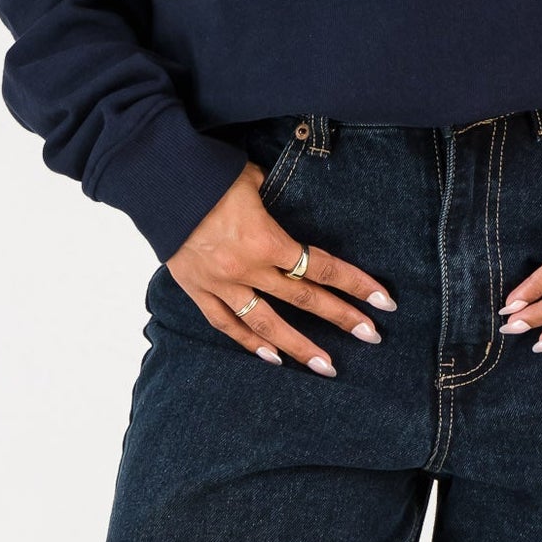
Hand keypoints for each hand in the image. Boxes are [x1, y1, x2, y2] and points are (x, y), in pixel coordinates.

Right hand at [167, 160, 397, 375]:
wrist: (158, 182)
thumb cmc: (209, 174)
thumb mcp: (252, 179)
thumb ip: (274, 199)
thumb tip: (286, 204)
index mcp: (266, 240)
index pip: (321, 268)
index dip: (355, 284)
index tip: (383, 300)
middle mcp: (247, 268)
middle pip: (303, 300)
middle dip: (341, 318)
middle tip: (372, 337)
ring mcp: (221, 284)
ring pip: (266, 324)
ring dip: (299, 347)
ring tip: (327, 368)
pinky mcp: (197, 290)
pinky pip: (225, 324)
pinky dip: (247, 342)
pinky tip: (271, 357)